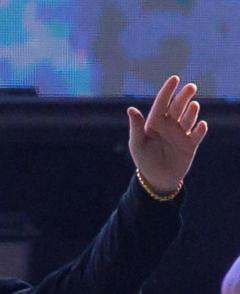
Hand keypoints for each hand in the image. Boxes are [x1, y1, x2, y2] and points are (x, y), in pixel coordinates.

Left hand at [127, 75, 207, 194]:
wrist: (157, 179)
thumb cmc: (144, 160)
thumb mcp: (137, 144)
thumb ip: (136, 127)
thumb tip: (130, 109)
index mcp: (155, 122)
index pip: (162, 103)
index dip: (168, 91)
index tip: (175, 78)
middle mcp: (170, 125)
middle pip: (178, 107)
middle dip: (184, 96)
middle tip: (191, 87)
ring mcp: (181, 133)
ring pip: (189, 118)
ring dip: (191, 111)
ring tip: (193, 106)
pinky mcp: (191, 144)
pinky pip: (197, 134)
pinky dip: (200, 129)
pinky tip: (200, 125)